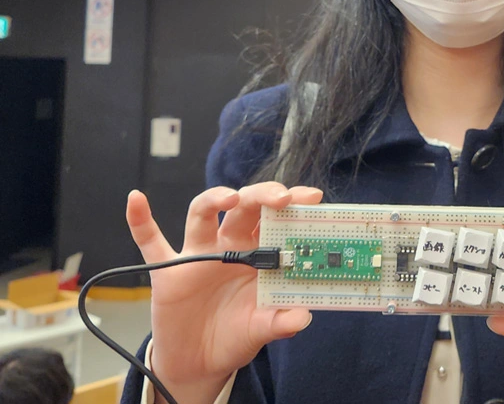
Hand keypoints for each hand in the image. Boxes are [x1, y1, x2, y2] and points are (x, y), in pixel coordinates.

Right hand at [126, 183, 322, 403]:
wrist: (199, 362)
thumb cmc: (235, 335)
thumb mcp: (261, 330)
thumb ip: (281, 322)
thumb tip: (303, 317)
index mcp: (257, 252)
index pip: (275, 218)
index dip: (293, 204)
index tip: (312, 196)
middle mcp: (228, 245)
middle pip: (244, 207)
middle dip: (262, 196)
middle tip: (282, 197)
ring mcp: (197, 254)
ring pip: (202, 213)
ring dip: (213, 199)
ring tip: (229, 198)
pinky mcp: (167, 271)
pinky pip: (150, 241)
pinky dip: (140, 221)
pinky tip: (136, 200)